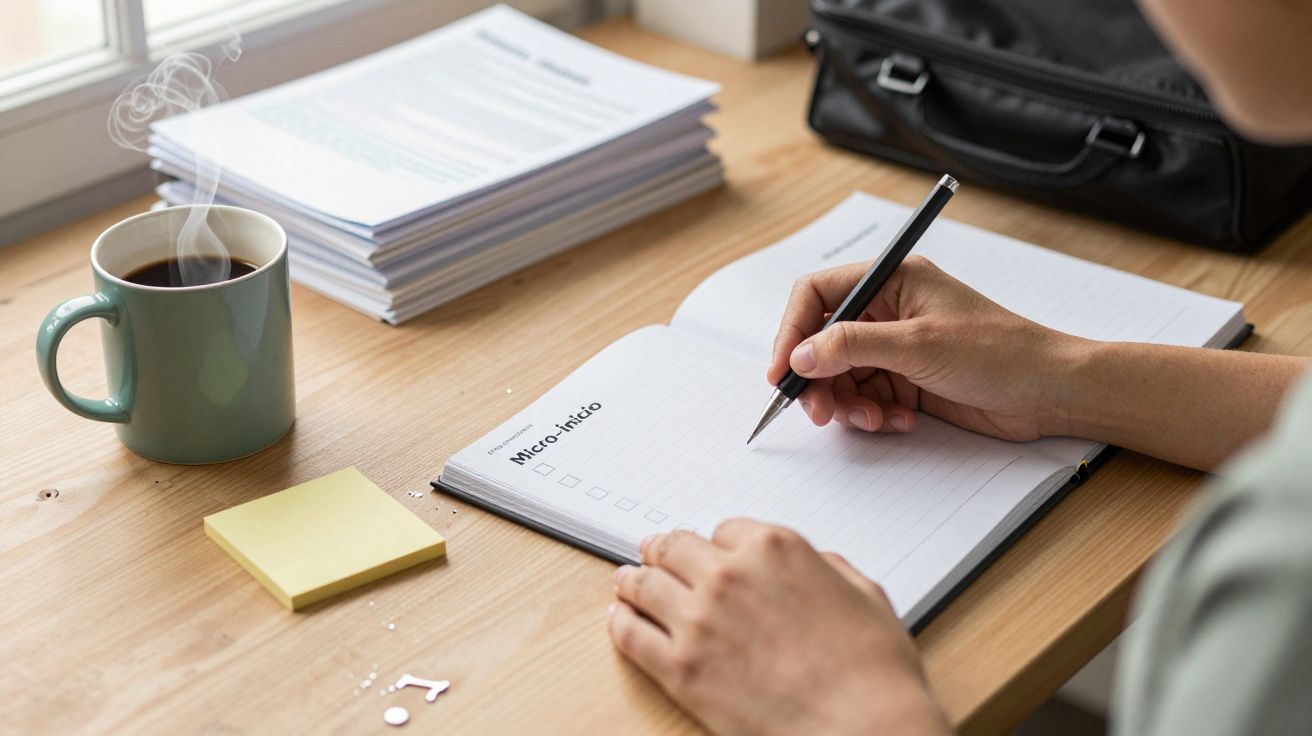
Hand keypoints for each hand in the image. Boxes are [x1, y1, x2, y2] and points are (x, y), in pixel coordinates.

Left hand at [607, 520, 950, 735]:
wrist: (865, 728)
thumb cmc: (873, 671)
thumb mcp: (864, 594)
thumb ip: (827, 567)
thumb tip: (812, 565)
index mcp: (775, 548)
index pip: (725, 530)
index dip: (717, 544)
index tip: (710, 551)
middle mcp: (729, 574)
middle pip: (675, 548)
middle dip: (665, 551)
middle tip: (653, 553)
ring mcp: (698, 620)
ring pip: (645, 584)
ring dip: (633, 580)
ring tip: (626, 582)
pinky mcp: (680, 668)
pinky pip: (632, 635)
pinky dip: (621, 623)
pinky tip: (620, 619)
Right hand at [769, 255, 1081, 440]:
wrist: (1049, 392)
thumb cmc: (1000, 352)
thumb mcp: (918, 345)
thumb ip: (852, 346)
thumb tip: (800, 354)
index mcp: (892, 281)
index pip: (818, 295)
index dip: (792, 331)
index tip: (782, 370)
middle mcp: (889, 310)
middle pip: (823, 341)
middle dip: (818, 379)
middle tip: (818, 411)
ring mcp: (897, 347)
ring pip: (841, 376)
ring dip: (849, 403)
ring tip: (875, 419)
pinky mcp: (907, 380)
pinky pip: (866, 398)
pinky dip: (873, 414)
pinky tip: (900, 420)